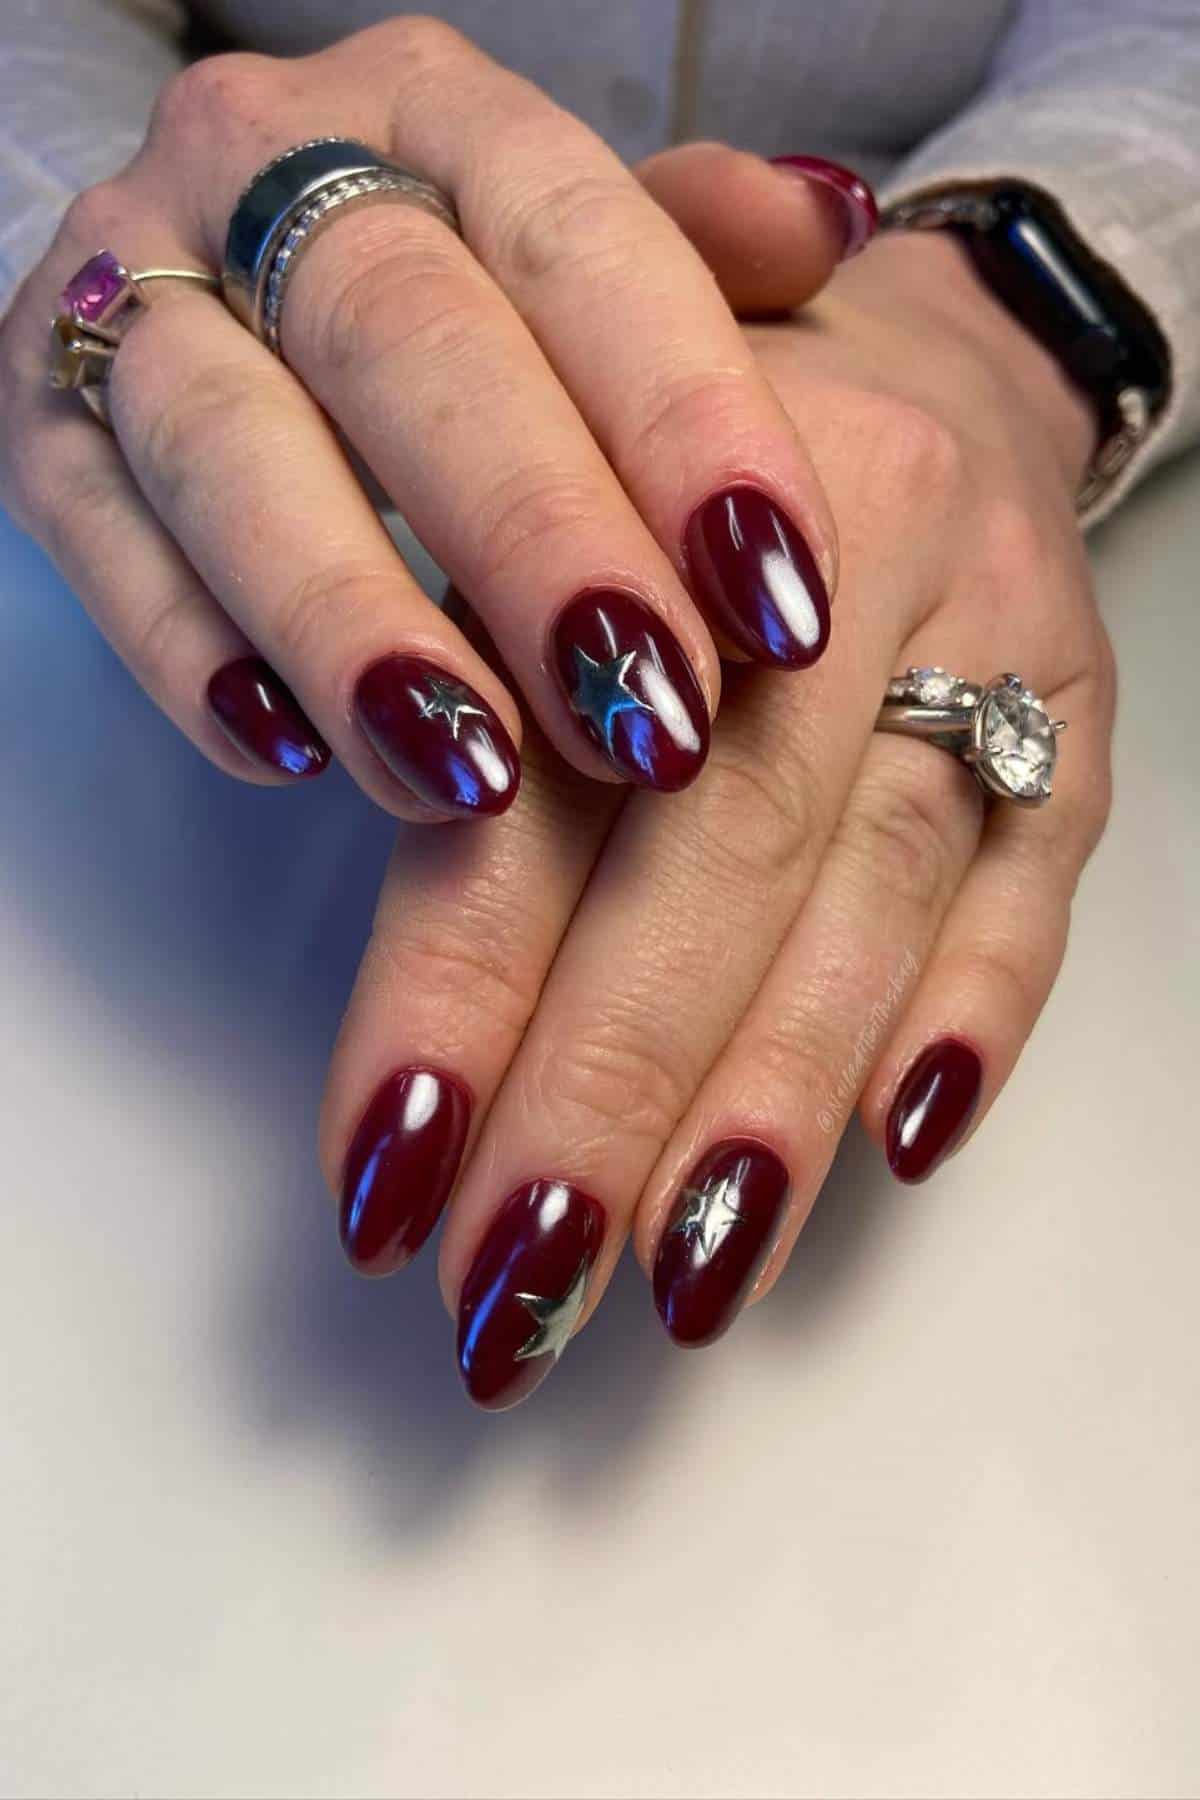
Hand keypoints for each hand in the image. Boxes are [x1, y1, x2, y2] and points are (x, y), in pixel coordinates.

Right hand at [0, 20, 860, 817]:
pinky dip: (188, 650)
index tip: (781, 594)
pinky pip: (95, 532)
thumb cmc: (460, 296)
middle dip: (535, 538)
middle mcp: (267, 162)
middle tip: (645, 714)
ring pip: (233, 443)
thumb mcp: (585, 258)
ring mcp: (132, 282)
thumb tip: (828, 219)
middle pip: (405, 337)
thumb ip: (699, 252)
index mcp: (440, 112)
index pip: (579, 234)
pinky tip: (288, 754)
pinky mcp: (35, 413)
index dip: (688, 418)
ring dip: (355, 621)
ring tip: (472, 774)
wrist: (224, 267)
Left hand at [318, 224, 1112, 1405]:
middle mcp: (843, 554)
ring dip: (776, 1103)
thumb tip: (403, 972)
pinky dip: (972, 1020)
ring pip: (879, 893)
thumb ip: (452, 690)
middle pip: (719, 851)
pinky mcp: (1078, 717)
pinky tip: (894, 1152)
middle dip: (609, 1093)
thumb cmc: (666, 458)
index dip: (458, 989)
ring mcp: (989, 638)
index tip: (384, 1173)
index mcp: (658, 473)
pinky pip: (1039, 879)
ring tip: (685, 1278)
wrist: (913, 351)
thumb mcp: (525, 516)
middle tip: (518, 1289)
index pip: (542, 773)